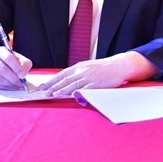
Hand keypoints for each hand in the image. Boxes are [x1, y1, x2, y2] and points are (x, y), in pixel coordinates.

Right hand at [0, 47, 31, 89]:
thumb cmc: (10, 60)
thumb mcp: (19, 58)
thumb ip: (24, 63)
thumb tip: (24, 72)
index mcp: (0, 51)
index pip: (8, 58)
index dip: (16, 68)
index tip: (22, 75)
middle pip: (3, 69)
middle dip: (14, 78)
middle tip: (21, 82)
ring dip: (10, 83)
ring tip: (18, 85)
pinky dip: (7, 87)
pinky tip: (13, 86)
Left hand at [38, 51, 158, 96]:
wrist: (119, 66)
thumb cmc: (104, 68)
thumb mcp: (89, 67)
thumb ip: (79, 74)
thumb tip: (67, 82)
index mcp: (80, 66)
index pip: (63, 74)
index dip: (52, 80)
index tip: (43, 85)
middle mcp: (83, 71)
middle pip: (65, 79)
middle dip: (54, 86)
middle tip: (44, 91)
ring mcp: (90, 77)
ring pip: (73, 84)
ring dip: (62, 89)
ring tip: (53, 94)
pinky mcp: (97, 83)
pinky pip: (85, 88)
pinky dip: (77, 91)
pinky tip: (71, 95)